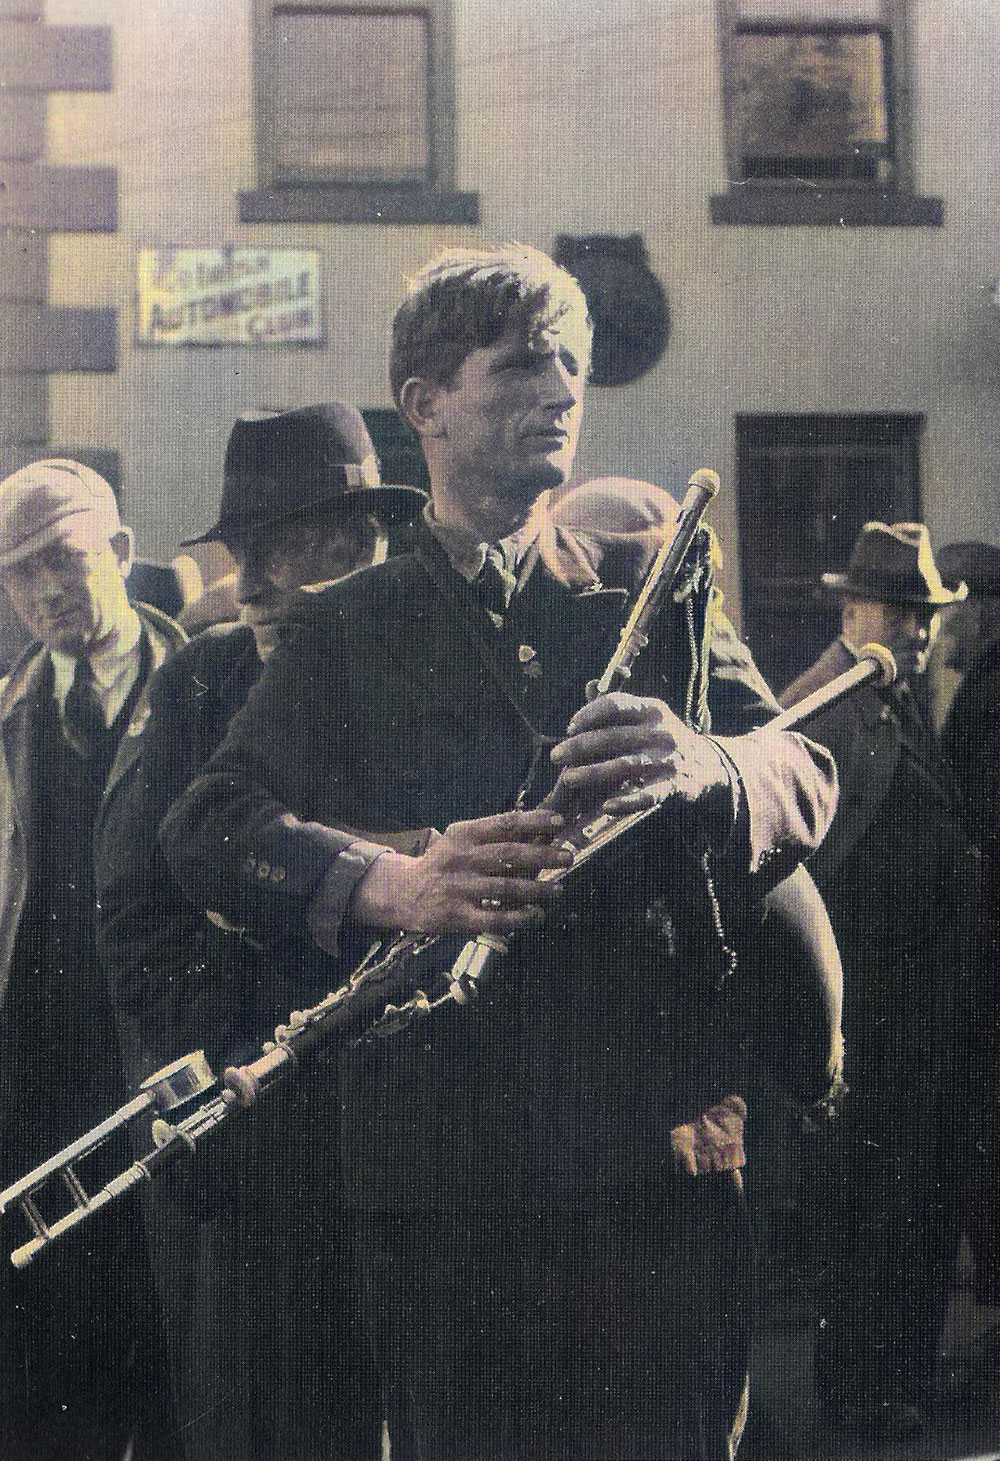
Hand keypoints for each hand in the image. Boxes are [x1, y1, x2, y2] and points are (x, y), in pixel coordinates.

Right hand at [349, 809, 571, 934]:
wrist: (405, 891)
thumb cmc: (444, 863)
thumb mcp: (461, 840)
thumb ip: (493, 836)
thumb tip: (540, 830)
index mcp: (463, 834)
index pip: (504, 823)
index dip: (535, 821)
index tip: (559, 822)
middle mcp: (461, 858)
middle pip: (510, 854)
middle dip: (544, 855)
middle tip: (567, 857)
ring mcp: (458, 888)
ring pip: (507, 888)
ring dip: (537, 889)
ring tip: (557, 889)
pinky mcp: (457, 915)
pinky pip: (494, 919)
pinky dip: (519, 918)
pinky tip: (536, 915)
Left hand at [548, 691, 730, 817]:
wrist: (707, 764)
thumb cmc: (663, 738)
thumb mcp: (648, 717)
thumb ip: (618, 706)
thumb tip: (588, 685)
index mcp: (652, 710)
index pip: (616, 704)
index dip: (589, 714)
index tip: (569, 727)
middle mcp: (661, 732)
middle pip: (614, 736)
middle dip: (580, 746)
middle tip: (555, 756)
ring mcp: (668, 760)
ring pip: (625, 766)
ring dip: (593, 773)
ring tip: (568, 778)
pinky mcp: (674, 786)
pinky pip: (647, 795)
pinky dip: (626, 801)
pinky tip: (605, 806)